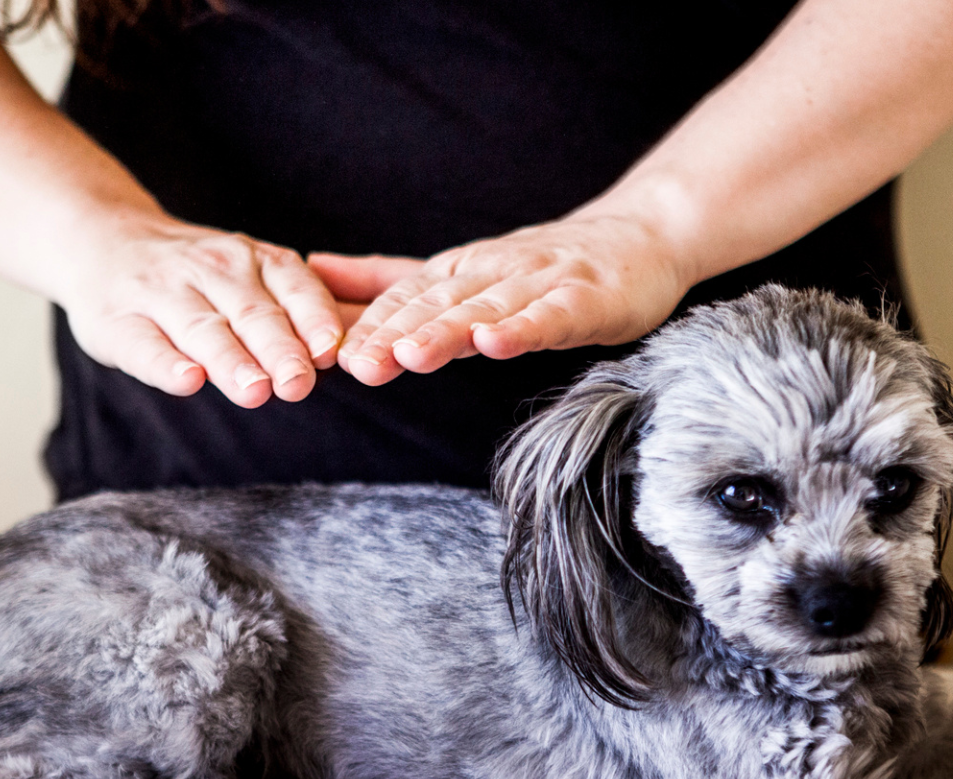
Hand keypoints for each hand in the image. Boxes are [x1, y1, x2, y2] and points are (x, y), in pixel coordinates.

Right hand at [56, 214, 348, 406]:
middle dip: (278, 349)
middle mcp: (208, 270)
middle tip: (299, 384)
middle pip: (251, 313)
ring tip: (255, 391)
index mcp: (251, 259)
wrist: (99, 240)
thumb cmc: (194, 276)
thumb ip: (292, 307)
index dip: (312, 319)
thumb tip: (346, 348)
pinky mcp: (117, 323)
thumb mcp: (247, 272)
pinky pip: (145, 345)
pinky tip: (188, 381)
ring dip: (231, 361)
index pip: (291, 287)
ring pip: (203, 329)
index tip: (329, 351)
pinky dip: (167, 365)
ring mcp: (160, 294)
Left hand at [327, 214, 694, 385]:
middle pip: (438, 304)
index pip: (407, 297)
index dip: (370, 325)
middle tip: (358, 366)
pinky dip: (523, 328)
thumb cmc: (546, 267)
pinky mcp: (587, 299)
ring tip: (410, 356)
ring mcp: (543, 283)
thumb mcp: (460, 272)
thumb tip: (312, 271)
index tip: (330, 356)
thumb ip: (390, 279)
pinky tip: (496, 343)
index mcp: (462, 269)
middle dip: (395, 334)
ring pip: (487, 308)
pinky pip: (551, 315)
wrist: (640, 238)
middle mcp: (495, 271)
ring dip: (447, 332)